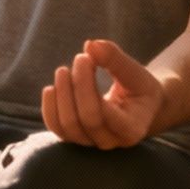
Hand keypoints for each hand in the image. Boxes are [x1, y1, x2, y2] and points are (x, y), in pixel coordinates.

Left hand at [40, 38, 163, 148]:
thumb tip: (91, 45)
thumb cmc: (139, 88)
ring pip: (66, 128)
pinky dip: (49, 109)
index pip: (99, 113)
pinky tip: (50, 89)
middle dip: (74, 87)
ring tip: (63, 71)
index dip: (85, 84)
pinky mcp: (77, 138)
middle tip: (79, 58)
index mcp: (131, 129)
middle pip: (82, 120)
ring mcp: (92, 143)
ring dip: (60, 97)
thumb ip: (116, 59)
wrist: (139, 107)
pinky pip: (57, 129)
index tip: (85, 57)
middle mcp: (110, 141)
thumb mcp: (136, 72)